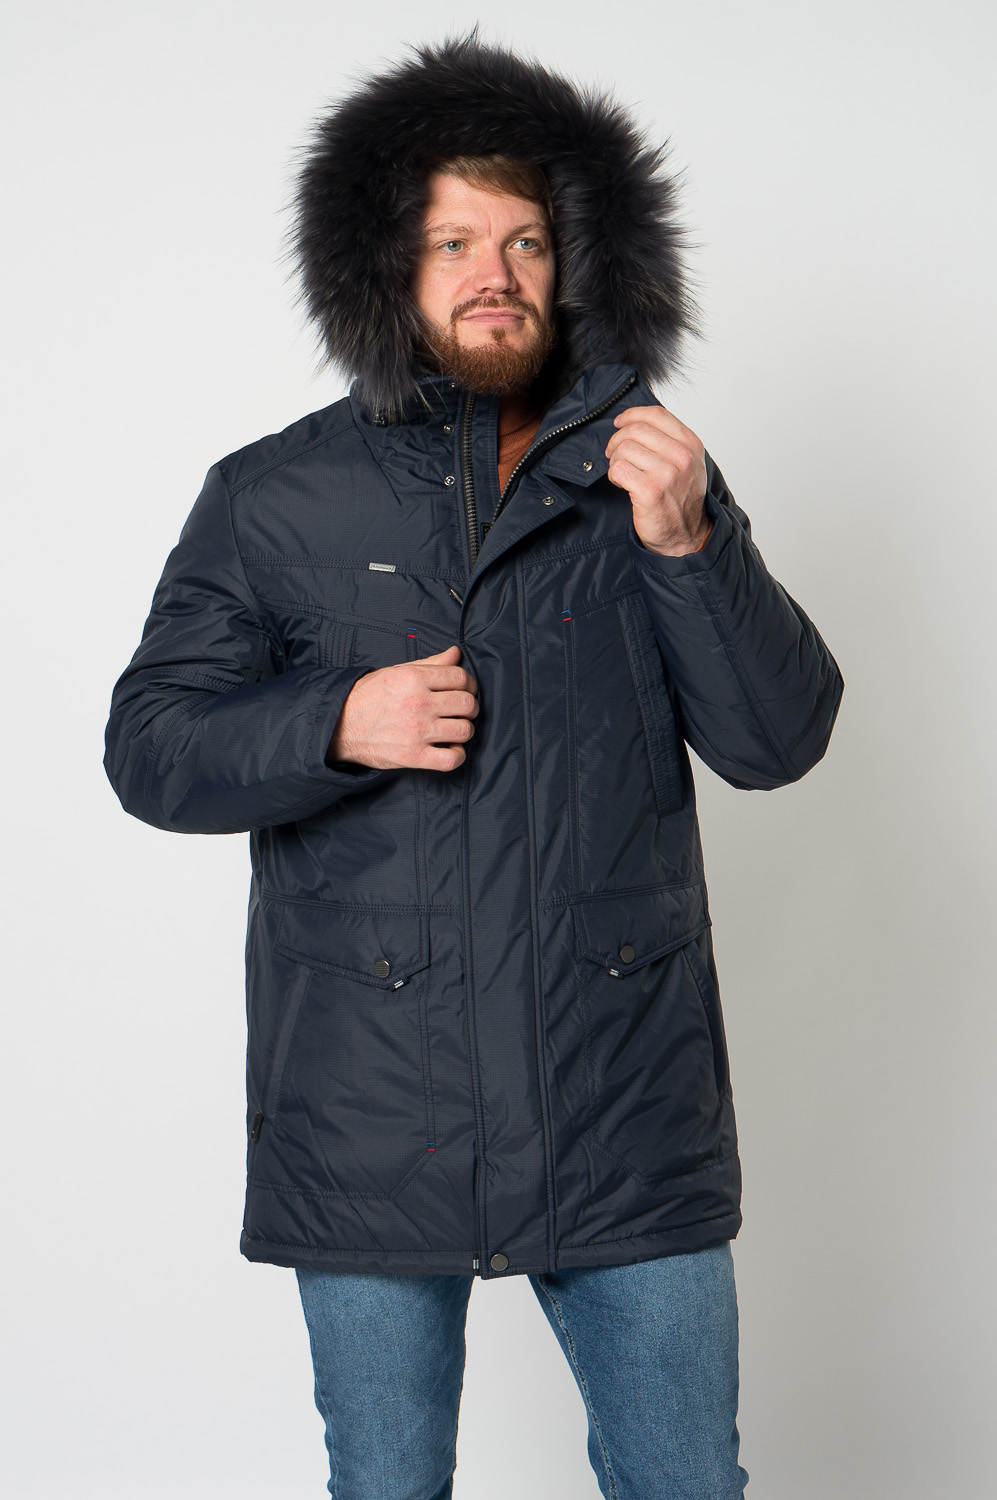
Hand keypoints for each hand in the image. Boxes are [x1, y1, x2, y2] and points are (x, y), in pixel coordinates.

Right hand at [327, 644, 478, 771]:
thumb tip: (455, 653)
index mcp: (414, 678)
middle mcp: (418, 702)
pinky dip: (457, 755)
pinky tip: (450, 749)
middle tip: (461, 711)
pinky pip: (452, 759)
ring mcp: (417, 731)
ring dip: (464, 730)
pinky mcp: (413, 756)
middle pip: (467, 703)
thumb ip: (429, 663)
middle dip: (470, 707)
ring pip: (465, 730)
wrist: (339, 725)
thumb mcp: (396, 672)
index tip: (466, 690)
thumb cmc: (368, 696)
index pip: (460, 677)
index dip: (469, 684)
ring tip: (454, 729)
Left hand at [605, 404, 710, 555]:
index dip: (631, 415)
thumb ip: (669, 440)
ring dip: (615, 461)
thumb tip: (633, 421)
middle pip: (635, 430)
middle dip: (617, 440)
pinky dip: (614, 475)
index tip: (620, 423)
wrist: (686, 535)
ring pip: (623, 449)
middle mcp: (682, 456)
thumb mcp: (687, 463)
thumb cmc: (681, 499)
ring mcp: (667, 474)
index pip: (655, 414)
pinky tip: (621, 483)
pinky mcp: (650, 491)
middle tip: (615, 454)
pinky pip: (618, 469)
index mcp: (691, 444)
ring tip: (623, 473)